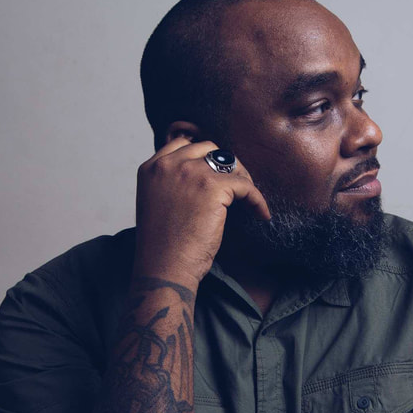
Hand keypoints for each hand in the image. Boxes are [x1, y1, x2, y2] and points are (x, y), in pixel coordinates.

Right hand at [133, 138, 269, 290]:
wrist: (163, 269)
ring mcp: (190, 173)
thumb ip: (171, 182)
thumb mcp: (156, 202)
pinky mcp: (212, 187)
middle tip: (237, 183)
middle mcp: (168, 165)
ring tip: (249, 197)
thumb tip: (202, 172)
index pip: (182, 143)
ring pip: (229, 163)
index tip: (217, 168)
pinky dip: (256, 199)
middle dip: (226, 163)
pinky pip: (245, 186)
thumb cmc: (162, 245)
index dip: (203, 154)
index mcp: (151, 168)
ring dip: (243, 178)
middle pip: (208, 147)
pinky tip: (261, 213)